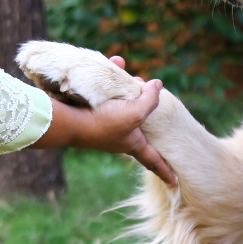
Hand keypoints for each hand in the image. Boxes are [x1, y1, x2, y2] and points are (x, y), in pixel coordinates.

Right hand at [31, 58, 175, 185]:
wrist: (67, 120)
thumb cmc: (104, 122)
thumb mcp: (136, 112)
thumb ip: (151, 99)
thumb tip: (157, 85)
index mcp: (133, 144)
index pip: (153, 160)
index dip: (165, 170)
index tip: (175, 182)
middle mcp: (120, 136)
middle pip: (139, 124)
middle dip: (145, 107)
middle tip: (147, 90)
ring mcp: (104, 124)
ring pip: (122, 103)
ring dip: (128, 86)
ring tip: (131, 74)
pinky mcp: (91, 111)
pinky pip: (105, 92)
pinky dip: (110, 78)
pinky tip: (115, 61)